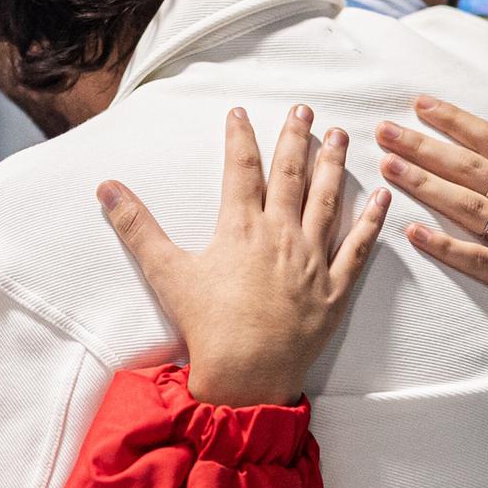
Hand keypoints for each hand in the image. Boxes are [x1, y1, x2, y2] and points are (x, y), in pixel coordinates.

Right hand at [97, 105, 389, 406]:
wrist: (245, 376)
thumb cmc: (206, 326)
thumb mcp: (166, 272)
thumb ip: (137, 226)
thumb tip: (107, 188)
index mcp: (241, 228)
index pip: (242, 168)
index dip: (241, 136)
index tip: (241, 113)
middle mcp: (281, 235)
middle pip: (291, 175)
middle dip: (296, 138)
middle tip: (304, 111)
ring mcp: (312, 261)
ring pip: (327, 201)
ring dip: (333, 165)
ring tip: (339, 136)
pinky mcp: (334, 289)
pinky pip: (358, 248)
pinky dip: (371, 221)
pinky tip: (380, 196)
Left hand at [378, 96, 487, 441]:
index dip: (455, 120)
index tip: (419, 104)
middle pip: (471, 169)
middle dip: (424, 147)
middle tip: (384, 130)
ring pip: (468, 208)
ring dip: (424, 186)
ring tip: (387, 167)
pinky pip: (479, 261)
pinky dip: (445, 247)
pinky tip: (413, 233)